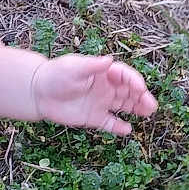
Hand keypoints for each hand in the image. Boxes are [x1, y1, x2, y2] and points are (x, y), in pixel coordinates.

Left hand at [31, 53, 156, 135]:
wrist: (37, 92)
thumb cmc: (55, 75)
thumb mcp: (73, 67)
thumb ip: (92, 66)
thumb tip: (109, 60)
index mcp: (102, 73)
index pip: (124, 75)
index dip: (134, 81)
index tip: (140, 88)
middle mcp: (105, 87)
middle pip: (129, 91)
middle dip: (141, 97)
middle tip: (151, 105)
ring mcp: (100, 102)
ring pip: (124, 106)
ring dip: (136, 109)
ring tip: (148, 113)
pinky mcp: (93, 117)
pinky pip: (109, 123)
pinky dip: (118, 127)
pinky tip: (127, 130)